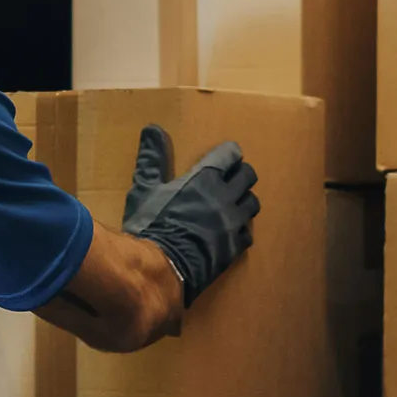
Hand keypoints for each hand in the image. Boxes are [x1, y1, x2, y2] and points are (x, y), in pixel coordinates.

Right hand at [121, 126, 258, 306]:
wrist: (160, 268)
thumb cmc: (150, 225)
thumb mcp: (144, 188)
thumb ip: (151, 158)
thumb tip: (152, 128)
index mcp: (205, 178)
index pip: (230, 155)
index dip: (229, 154)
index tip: (227, 156)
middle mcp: (225, 197)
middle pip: (248, 176)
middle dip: (241, 175)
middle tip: (232, 179)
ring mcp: (233, 223)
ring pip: (252, 204)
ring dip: (244, 201)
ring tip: (234, 204)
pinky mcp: (235, 247)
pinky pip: (247, 233)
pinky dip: (241, 230)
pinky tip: (231, 232)